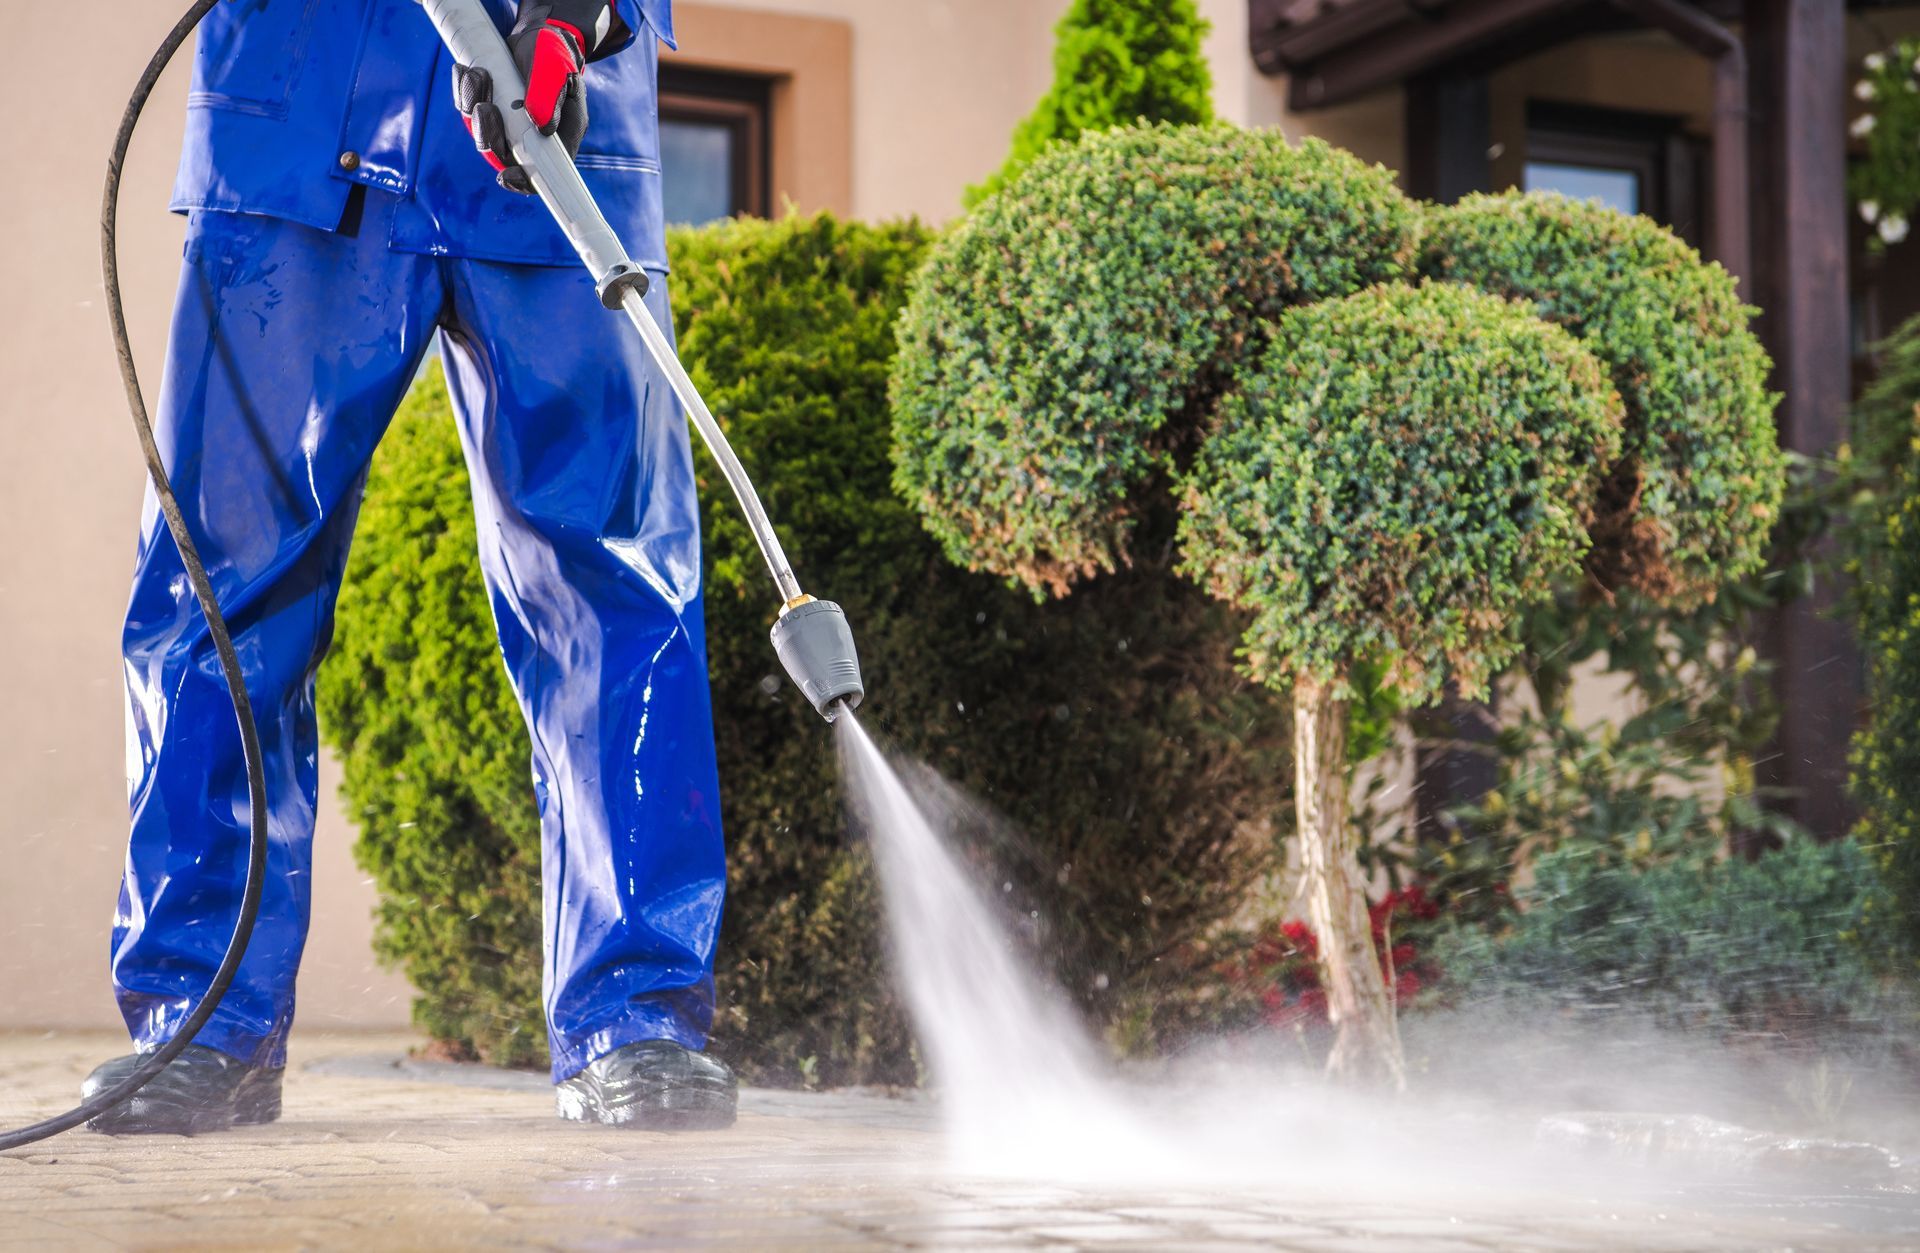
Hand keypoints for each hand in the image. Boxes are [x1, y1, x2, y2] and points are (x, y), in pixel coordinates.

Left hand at [452, 1, 626, 193]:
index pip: (541, 173)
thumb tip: (541, 127)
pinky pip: (469, 110)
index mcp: (556, 138)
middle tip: (485, 106)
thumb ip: (551, 97)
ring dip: (473, 105)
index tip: (505, 175)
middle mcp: (530, 138)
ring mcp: (507, 125)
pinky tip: (465, 71)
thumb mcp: (558, 71)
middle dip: (488, 133)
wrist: (539, 36)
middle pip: (503, 155)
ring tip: (478, 75)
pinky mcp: (489, 108)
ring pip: (481, 132)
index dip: (523, 181)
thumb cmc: (555, 56)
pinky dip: (464, 92)